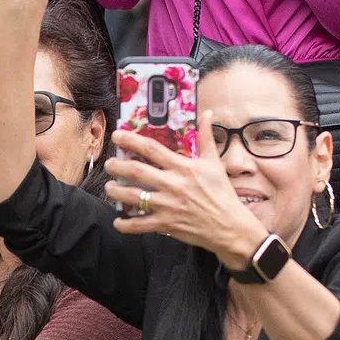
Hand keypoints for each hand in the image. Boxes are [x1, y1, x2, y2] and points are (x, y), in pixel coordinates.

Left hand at [103, 127, 264, 264]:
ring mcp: (167, 205)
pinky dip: (125, 224)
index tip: (118, 135)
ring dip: (116, 191)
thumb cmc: (222, 194)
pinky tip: (118, 221)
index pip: (152, 149)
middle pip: (135, 170)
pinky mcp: (166, 224)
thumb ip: (207, 137)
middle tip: (109, 164)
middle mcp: (172, 184)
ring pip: (132, 196)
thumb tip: (208, 113)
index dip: (131, 140)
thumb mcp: (214, 163)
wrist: (230, 226)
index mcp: (183, 167)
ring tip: (110, 187)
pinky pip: (139, 224)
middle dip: (117, 165)